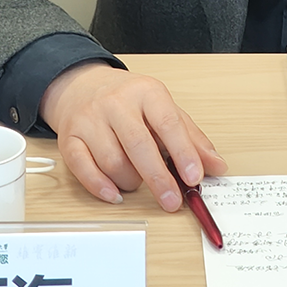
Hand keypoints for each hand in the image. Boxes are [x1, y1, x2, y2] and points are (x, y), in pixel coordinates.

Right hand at [39, 61, 226, 210]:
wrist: (82, 85)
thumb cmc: (129, 101)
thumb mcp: (164, 109)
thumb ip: (191, 138)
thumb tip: (217, 166)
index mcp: (146, 92)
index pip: (167, 123)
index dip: (183, 152)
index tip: (194, 177)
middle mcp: (116, 103)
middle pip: (138, 145)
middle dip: (158, 178)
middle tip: (172, 201)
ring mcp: (90, 120)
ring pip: (112, 161)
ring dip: (130, 182)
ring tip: (138, 183)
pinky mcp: (70, 137)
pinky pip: (82, 168)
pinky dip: (100, 187)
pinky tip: (115, 195)